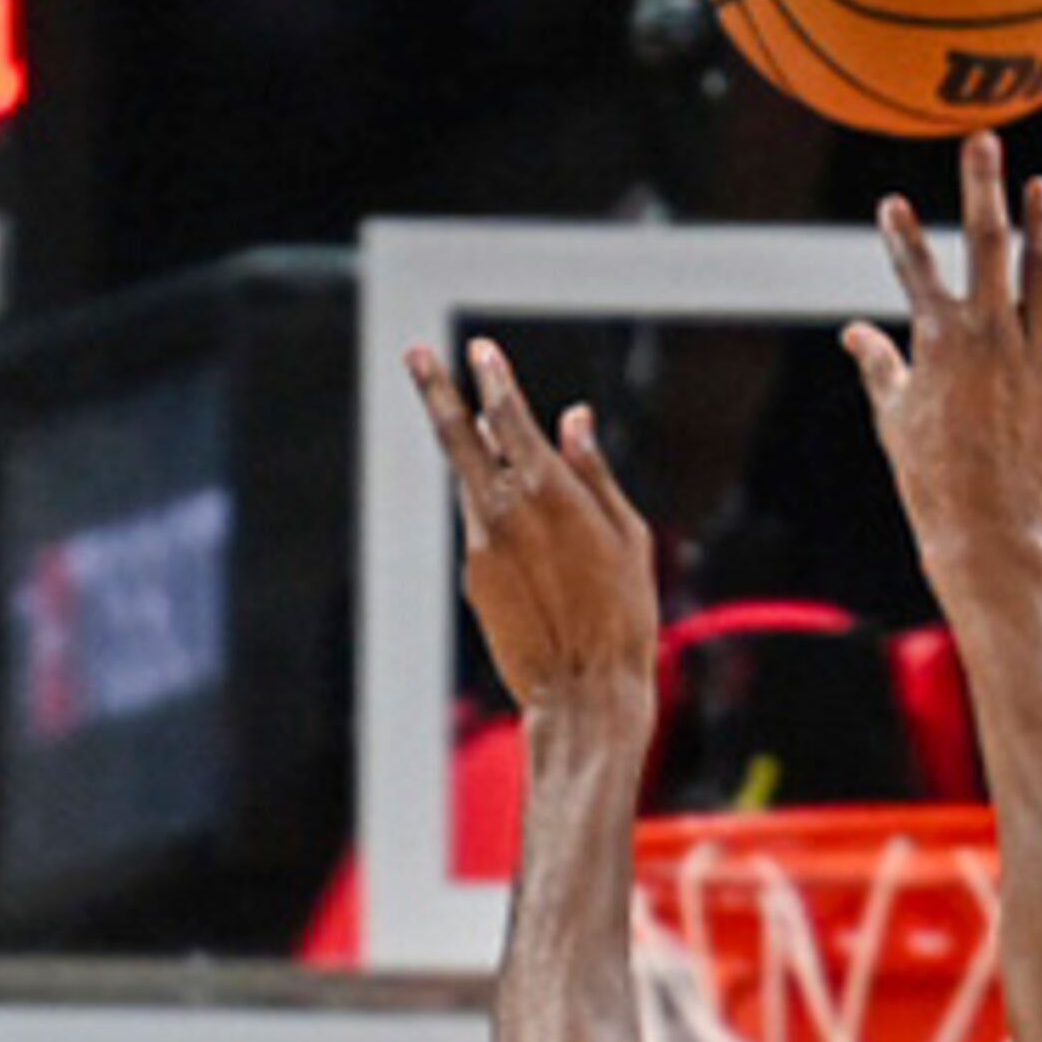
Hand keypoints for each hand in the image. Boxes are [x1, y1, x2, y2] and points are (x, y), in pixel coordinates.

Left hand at [405, 339, 660, 722]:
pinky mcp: (473, 577)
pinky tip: (525, 531)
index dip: (492, 376)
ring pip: (471, 482)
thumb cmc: (622, 614)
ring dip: (478, 455)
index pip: (507, 414)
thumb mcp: (625, 534)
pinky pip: (481, 528)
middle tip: (416, 354)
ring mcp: (480, 544)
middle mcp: (502, 509)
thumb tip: (572, 420)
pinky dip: (494, 511)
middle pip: (458, 435)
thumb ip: (591, 473)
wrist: (582, 692)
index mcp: (546, 489)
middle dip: (435, 389)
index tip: (480, 349)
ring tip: (486, 432)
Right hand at [842, 135, 1041, 565]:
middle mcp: (990, 333)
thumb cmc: (932, 478)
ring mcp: (1036, 352)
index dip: (902, 232)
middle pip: (988, 242)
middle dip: (983, 187)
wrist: (987, 528)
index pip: (916, 269)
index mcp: (940, 340)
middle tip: (984, 140)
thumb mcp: (894, 418)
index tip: (892, 203)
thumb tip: (852, 334)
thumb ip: (878, 365)